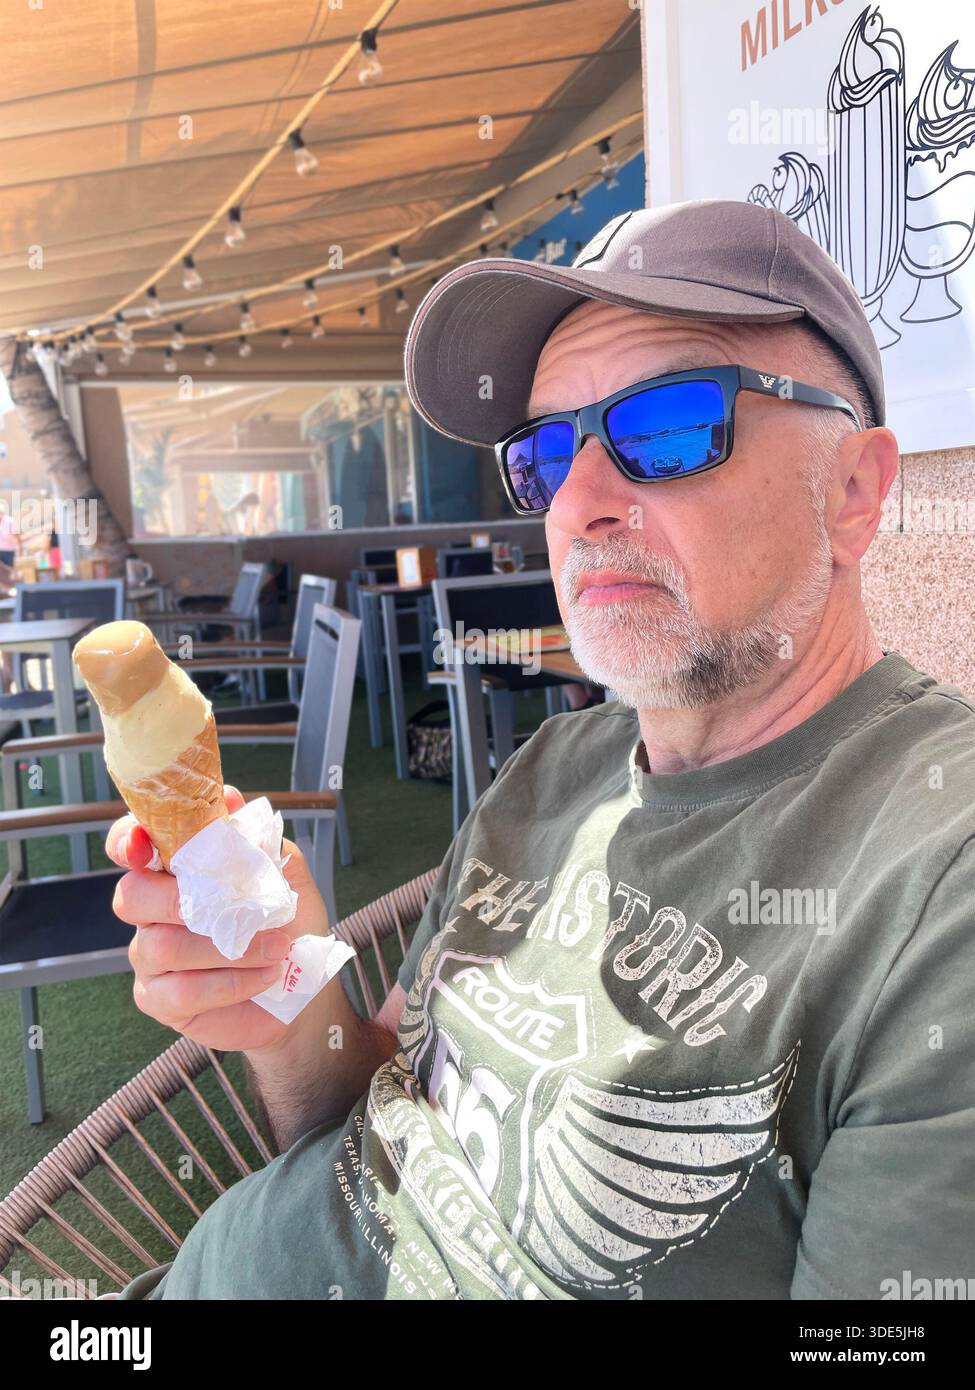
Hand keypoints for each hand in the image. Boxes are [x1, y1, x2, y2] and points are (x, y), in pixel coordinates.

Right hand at [108, 785, 331, 1053]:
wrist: (304, 987)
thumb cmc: (288, 924)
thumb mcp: (285, 876)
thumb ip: (256, 840)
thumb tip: (229, 800)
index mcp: (175, 871)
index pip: (130, 845)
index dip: (127, 840)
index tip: (143, 844)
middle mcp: (152, 910)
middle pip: (131, 896)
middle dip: (177, 900)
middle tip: (234, 910)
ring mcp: (150, 956)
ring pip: (161, 947)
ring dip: (226, 948)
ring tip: (276, 948)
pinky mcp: (159, 999)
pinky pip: (180, 992)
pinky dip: (229, 982)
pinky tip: (263, 977)